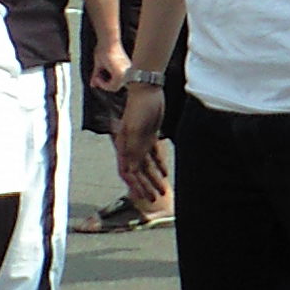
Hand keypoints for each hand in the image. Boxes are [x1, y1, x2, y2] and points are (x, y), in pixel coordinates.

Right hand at [90, 42, 130, 91]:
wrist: (107, 42)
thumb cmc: (104, 48)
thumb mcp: (99, 65)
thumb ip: (97, 75)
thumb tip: (92, 84)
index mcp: (125, 69)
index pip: (117, 84)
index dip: (105, 85)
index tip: (96, 80)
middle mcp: (128, 72)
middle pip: (116, 87)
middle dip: (104, 85)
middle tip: (95, 79)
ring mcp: (125, 73)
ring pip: (114, 87)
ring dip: (103, 85)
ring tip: (96, 77)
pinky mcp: (121, 73)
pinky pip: (113, 85)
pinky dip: (104, 84)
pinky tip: (98, 77)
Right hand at [116, 86, 166, 200]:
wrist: (147, 91)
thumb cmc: (139, 109)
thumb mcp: (136, 130)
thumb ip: (133, 150)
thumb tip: (130, 171)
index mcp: (124, 147)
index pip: (127, 172)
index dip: (133, 186)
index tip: (141, 197)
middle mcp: (131, 147)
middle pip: (137, 172)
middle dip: (145, 186)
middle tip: (154, 199)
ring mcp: (141, 142)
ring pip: (146, 165)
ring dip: (153, 179)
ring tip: (162, 190)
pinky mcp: (150, 135)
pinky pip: (154, 154)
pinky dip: (159, 165)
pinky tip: (164, 174)